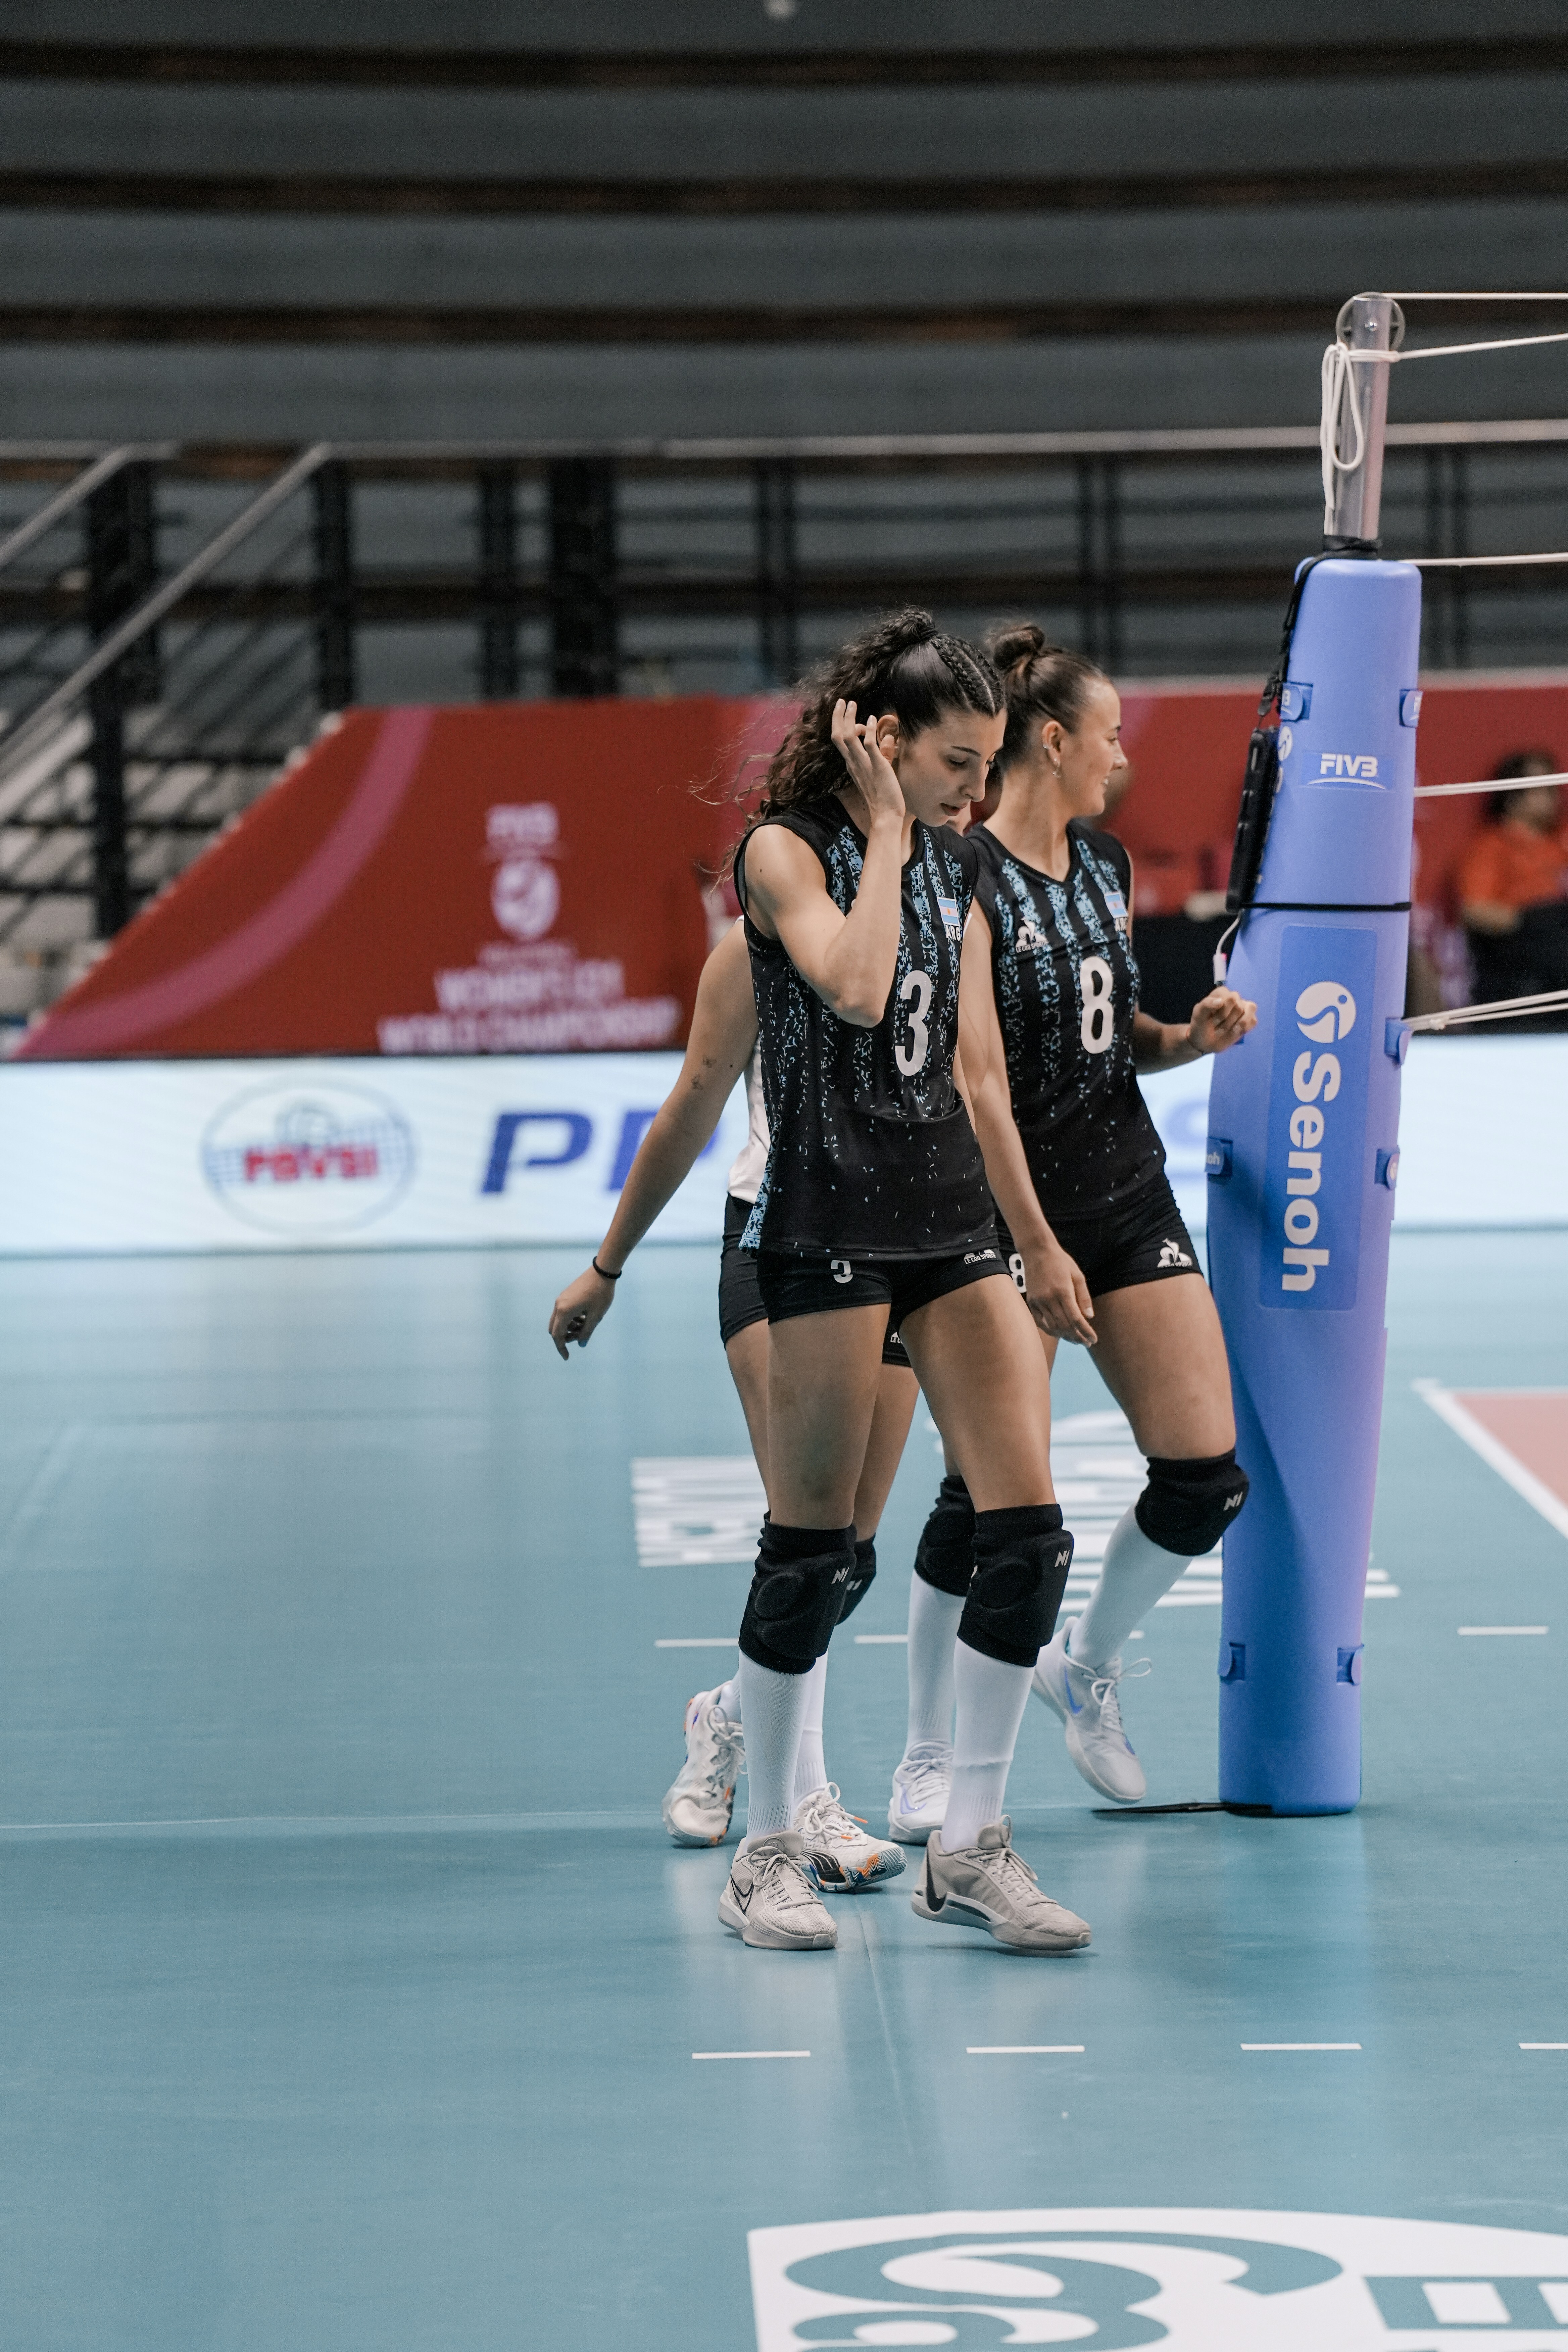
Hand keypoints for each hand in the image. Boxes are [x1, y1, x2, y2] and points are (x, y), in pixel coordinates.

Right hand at [548, 1263, 617, 1358]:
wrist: (603, 1271)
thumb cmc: (601, 1294)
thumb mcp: (596, 1316)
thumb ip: (586, 1332)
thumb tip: (581, 1344)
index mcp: (564, 1311)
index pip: (557, 1335)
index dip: (561, 1347)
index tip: (567, 1357)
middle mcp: (559, 1305)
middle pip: (555, 1328)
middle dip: (564, 1337)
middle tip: (579, 1338)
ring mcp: (562, 1299)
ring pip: (559, 1320)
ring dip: (569, 1328)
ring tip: (585, 1327)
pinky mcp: (566, 1296)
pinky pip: (563, 1312)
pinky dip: (571, 1319)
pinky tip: (584, 1318)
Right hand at [830, 699, 904, 827]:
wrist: (886, 814)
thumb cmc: (883, 796)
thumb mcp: (880, 771)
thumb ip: (883, 753)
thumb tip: (889, 738)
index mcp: (852, 764)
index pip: (839, 741)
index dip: (839, 724)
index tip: (843, 711)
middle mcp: (854, 763)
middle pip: (838, 735)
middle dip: (838, 717)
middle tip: (842, 701)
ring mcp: (863, 764)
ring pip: (848, 737)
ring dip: (849, 718)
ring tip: (852, 704)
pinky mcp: (877, 765)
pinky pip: (868, 744)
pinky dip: (868, 730)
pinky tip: (872, 719)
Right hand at [1022, 1238, 1096, 1345]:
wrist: (1037, 1251)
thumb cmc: (1061, 1262)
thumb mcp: (1078, 1276)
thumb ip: (1084, 1297)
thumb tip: (1090, 1317)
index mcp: (1063, 1291)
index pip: (1076, 1319)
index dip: (1086, 1332)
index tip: (1093, 1339)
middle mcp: (1049, 1298)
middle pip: (1065, 1326)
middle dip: (1077, 1337)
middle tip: (1086, 1342)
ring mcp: (1038, 1301)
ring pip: (1052, 1327)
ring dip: (1065, 1336)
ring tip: (1075, 1340)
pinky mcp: (1031, 1302)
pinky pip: (1041, 1322)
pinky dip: (1051, 1330)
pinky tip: (1059, 1333)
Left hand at [1188, 986, 1256, 1055]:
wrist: (1205, 1041)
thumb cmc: (1201, 1026)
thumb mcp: (1198, 1015)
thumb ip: (1206, 1005)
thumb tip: (1220, 1001)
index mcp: (1221, 993)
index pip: (1230, 998)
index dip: (1222, 1013)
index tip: (1212, 1022)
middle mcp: (1234, 997)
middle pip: (1239, 1007)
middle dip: (1227, 1022)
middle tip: (1217, 1029)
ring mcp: (1243, 1007)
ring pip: (1250, 1011)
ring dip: (1237, 1026)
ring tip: (1226, 1031)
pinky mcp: (1249, 1018)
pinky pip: (1253, 1021)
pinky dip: (1244, 1029)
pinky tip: (1234, 1032)